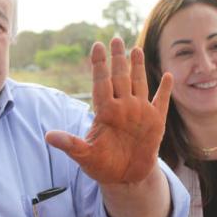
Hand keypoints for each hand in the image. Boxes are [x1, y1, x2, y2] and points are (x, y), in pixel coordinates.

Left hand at [45, 38, 171, 184]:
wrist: (125, 178)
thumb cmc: (103, 166)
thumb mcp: (85, 156)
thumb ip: (71, 144)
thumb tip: (48, 136)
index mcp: (106, 112)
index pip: (101, 82)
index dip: (99, 64)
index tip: (97, 46)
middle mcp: (123, 107)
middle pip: (119, 77)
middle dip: (118, 58)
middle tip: (115, 39)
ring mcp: (140, 113)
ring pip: (139, 83)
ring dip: (138, 67)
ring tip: (135, 49)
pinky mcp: (156, 122)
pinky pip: (161, 102)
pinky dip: (165, 91)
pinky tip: (168, 76)